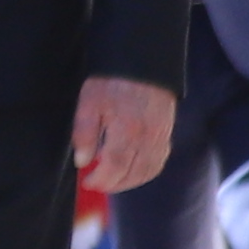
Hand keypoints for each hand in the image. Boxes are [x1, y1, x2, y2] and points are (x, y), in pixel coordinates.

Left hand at [72, 76, 178, 196]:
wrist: (143, 64)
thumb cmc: (112, 81)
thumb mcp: (89, 102)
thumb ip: (85, 133)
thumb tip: (82, 161)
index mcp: (126, 129)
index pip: (114, 166)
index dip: (102, 179)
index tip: (88, 182)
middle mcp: (147, 137)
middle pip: (132, 172)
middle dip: (113, 184)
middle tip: (97, 184)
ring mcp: (160, 136)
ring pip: (148, 170)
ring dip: (130, 181)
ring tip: (112, 181)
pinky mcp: (166, 134)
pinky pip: (159, 161)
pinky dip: (145, 172)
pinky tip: (132, 171)